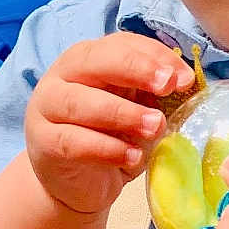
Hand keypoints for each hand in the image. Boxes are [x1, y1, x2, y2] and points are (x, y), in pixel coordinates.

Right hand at [25, 35, 194, 216]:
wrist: (77, 184)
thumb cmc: (110, 138)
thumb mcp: (136, 110)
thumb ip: (154, 93)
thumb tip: (184, 81)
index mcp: (87, 59)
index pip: (119, 44)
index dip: (153, 56)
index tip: (183, 77)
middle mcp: (62, 76)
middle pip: (93, 60)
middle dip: (134, 69)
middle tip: (167, 86)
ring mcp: (46, 108)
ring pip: (79, 102)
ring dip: (122, 113)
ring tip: (155, 127)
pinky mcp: (43, 143)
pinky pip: (73, 141)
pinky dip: (106, 149)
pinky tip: (132, 157)